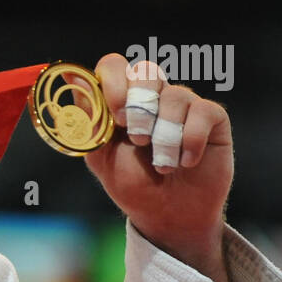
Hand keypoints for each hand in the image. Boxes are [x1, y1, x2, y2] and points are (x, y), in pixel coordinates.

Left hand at [75, 53, 233, 281]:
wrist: (168, 215)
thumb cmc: (133, 183)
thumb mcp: (101, 155)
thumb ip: (89, 118)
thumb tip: (69, 75)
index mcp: (121, 100)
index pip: (113, 66)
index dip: (114, 83)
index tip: (116, 117)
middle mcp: (152, 96)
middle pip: (146, 70)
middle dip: (139, 107)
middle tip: (138, 140)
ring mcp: (182, 104)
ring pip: (175, 96)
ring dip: (164, 138)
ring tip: (162, 166)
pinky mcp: (211, 118)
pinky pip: (203, 112)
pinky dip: (191, 141)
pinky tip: (185, 163)